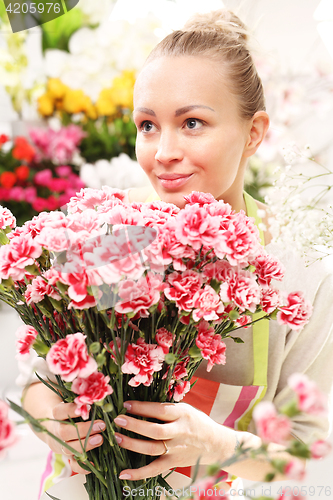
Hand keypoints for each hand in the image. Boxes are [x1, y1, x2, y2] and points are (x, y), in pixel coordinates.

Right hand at [45, 402, 105, 473]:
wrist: (53, 425)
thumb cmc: (69, 409)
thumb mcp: (71, 401)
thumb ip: (81, 399)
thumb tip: (96, 395)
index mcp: (55, 415)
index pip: (59, 412)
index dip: (72, 410)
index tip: (88, 407)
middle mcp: (56, 432)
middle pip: (64, 433)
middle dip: (84, 430)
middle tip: (100, 425)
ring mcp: (60, 446)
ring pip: (69, 449)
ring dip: (85, 445)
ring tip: (100, 439)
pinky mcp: (66, 457)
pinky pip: (73, 465)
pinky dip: (83, 467)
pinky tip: (95, 465)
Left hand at [113, 401, 236, 480]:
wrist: (216, 443)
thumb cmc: (197, 421)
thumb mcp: (185, 408)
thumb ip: (166, 407)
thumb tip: (140, 402)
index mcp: (182, 415)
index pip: (159, 411)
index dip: (141, 407)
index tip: (126, 404)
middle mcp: (179, 432)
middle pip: (154, 430)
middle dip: (133, 425)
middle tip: (118, 420)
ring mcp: (176, 450)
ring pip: (151, 449)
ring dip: (131, 444)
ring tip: (116, 437)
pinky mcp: (173, 463)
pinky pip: (154, 470)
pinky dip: (138, 474)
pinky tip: (123, 473)